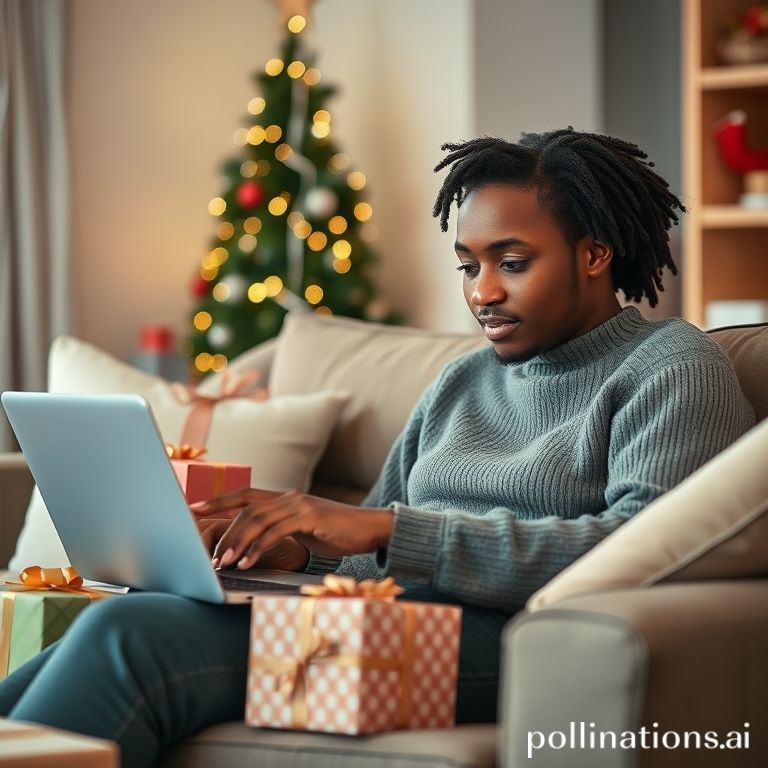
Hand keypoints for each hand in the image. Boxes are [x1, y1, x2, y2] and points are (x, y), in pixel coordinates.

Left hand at [191, 488, 393, 569]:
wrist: (370, 529)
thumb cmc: (337, 533)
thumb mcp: (304, 529)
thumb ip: (282, 529)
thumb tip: (254, 544)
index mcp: (286, 498)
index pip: (246, 495)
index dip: (219, 500)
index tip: (193, 507)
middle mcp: (289, 497)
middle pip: (246, 508)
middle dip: (224, 531)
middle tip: (209, 554)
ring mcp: (300, 505)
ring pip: (257, 520)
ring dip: (236, 543)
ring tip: (222, 563)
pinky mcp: (310, 517)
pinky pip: (276, 531)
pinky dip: (258, 548)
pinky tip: (247, 562)